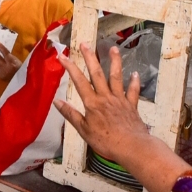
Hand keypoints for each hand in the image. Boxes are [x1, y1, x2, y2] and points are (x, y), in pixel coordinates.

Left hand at [0, 43, 20, 81]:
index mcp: (13, 63)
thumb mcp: (18, 61)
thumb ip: (11, 56)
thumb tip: (2, 49)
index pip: (6, 54)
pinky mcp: (0, 76)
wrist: (21, 80)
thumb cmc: (21, 69)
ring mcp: (2, 73)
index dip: (1, 48)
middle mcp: (7, 68)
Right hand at [54, 43, 146, 164]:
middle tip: (85, 44)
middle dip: (90, 57)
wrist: (131, 147)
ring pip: (116, 77)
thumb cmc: (106, 141)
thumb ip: (71, 114)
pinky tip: (135, 74)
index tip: (62, 56)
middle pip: (97, 73)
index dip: (70, 67)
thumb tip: (57, 101)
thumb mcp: (83, 130)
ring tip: (113, 49)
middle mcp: (106, 97)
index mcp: (92, 103)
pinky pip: (132, 91)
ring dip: (115, 62)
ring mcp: (120, 100)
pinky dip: (134, 82)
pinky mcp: (131, 105)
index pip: (79, 81)